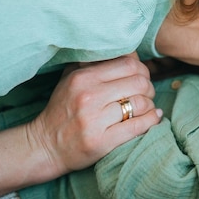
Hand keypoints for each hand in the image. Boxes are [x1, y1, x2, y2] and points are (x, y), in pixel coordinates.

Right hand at [27, 52, 162, 174]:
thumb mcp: (72, 79)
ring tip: (146, 108)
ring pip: (141, 104)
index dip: (142, 70)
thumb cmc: (64, 109)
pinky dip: (152, 120)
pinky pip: (138, 125)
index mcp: (83, 78)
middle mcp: (89, 96)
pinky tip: (153, 117)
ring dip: (150, 105)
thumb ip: (96, 63)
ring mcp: (95, 120)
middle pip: (139, 82)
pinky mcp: (102, 141)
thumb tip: (130, 52)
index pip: (129, 64)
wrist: (45, 146)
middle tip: (147, 94)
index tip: (141, 78)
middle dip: (149, 88)